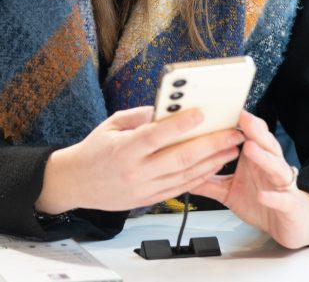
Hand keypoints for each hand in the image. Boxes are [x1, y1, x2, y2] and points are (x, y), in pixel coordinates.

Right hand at [35, 106, 244, 213]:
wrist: (75, 183)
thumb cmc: (93, 151)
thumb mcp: (110, 125)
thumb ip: (138, 117)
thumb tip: (164, 109)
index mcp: (124, 149)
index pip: (156, 135)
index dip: (181, 125)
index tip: (202, 113)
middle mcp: (136, 170)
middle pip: (180, 158)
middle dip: (211, 144)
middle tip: (232, 133)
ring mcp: (144, 188)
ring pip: (186, 175)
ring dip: (213, 162)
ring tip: (232, 148)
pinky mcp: (149, 199)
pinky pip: (181, 188)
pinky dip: (200, 176)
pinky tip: (214, 165)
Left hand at [190, 111, 308, 248]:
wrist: (292, 223)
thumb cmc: (261, 200)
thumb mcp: (229, 190)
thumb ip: (207, 179)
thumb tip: (179, 170)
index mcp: (255, 159)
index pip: (249, 135)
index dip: (239, 123)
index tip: (222, 110)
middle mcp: (270, 166)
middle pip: (265, 143)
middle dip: (255, 130)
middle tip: (243, 118)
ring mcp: (281, 184)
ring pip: (276, 166)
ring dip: (264, 158)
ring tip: (250, 149)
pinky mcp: (289, 205)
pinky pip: (282, 199)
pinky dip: (272, 197)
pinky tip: (262, 195)